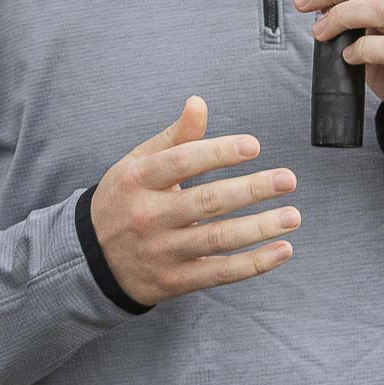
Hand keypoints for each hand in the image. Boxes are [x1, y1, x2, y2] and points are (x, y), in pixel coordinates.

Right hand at [89, 96, 299, 305]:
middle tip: (287, 179)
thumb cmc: (125, 199)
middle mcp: (149, 216)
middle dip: (252, 189)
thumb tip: (199, 103)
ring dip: (260, 228)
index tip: (254, 146)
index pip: (183, 162)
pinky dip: (254, 264)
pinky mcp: (174, 281)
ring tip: (292, 216)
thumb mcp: (138, 163)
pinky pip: (220, 273)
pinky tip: (282, 250)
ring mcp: (162, 252)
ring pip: (218, 239)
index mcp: (139, 180)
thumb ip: (175, 136)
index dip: (219, 152)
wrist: (91, 258)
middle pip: (207, 201)